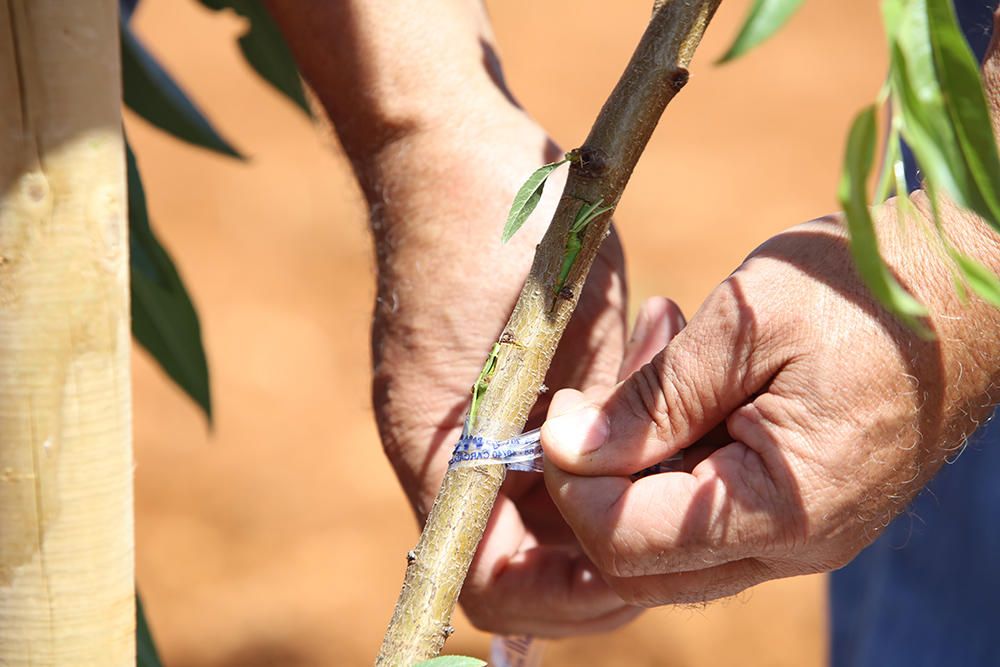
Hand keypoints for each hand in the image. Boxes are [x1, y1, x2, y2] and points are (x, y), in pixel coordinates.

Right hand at [368, 97, 659, 634]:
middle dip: (622, 528)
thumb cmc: (482, 233)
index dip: (567, 595)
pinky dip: (627, 415)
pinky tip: (658, 346)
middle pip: (542, 555)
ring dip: (635, 461)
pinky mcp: (524, 388)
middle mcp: (464, 456)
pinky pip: (581, 438)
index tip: (642, 558)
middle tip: (688, 477)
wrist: (455, 153)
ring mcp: (493, 423)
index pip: (498, 585)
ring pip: (574, 497)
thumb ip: (580, 428)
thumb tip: (623, 508)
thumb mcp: (535, 336)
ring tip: (674, 385)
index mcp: (442, 456)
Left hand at [541, 197, 999, 606]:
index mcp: (782, 512)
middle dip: (593, 487)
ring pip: (669, 543)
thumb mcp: (745, 329)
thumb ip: (652, 401)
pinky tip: (678, 386)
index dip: (571, 483)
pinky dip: (672, 460)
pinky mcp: (800, 508)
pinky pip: (709, 512)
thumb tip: (563, 449)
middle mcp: (793, 548)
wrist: (965, 291)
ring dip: (633, 469)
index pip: (626, 542)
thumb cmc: (864, 293)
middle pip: (641, 561)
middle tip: (588, 403)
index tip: (557, 412)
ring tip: (646, 369)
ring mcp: (800, 535)